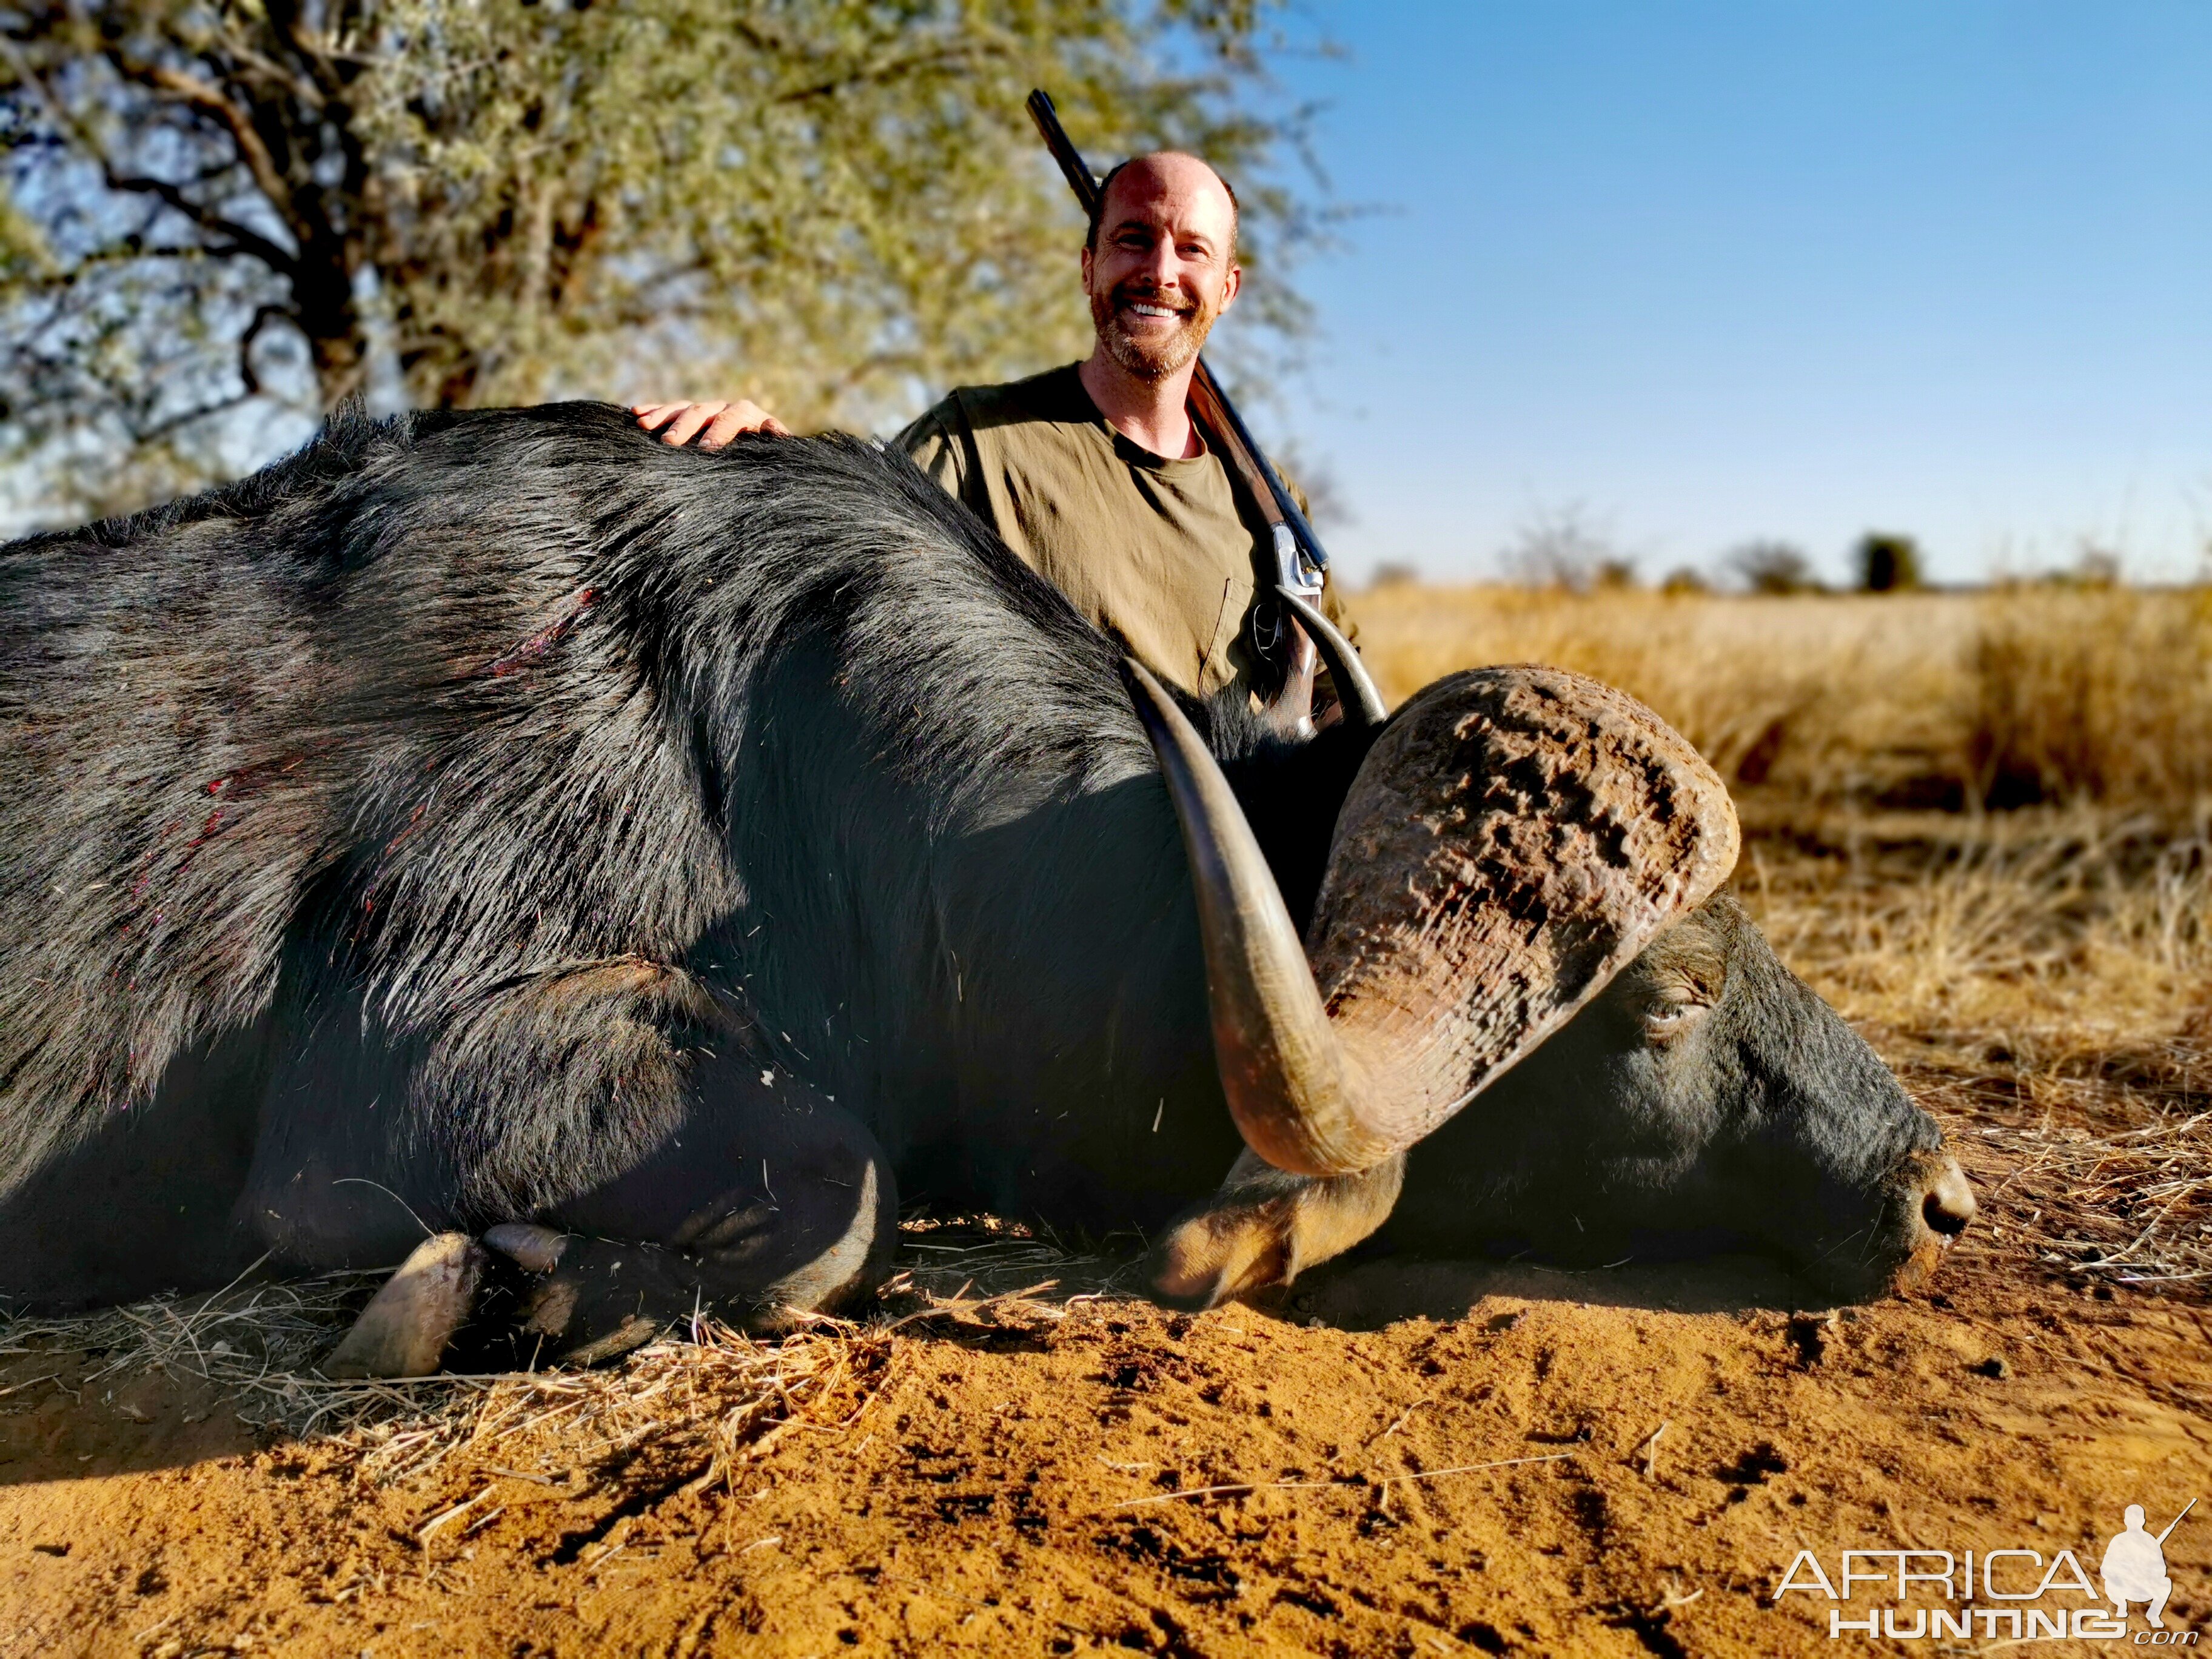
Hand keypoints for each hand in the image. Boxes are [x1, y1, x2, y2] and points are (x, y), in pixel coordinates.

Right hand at [633, 398, 788, 447]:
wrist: (761, 460)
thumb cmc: (767, 463)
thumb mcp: (777, 455)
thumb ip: (776, 442)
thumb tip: (771, 427)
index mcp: (748, 417)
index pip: (734, 417)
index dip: (720, 431)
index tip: (705, 450)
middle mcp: (725, 409)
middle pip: (703, 411)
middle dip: (685, 426)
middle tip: (669, 443)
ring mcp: (705, 412)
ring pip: (682, 409)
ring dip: (663, 416)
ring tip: (644, 426)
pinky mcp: (688, 417)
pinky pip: (669, 411)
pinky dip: (653, 411)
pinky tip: (635, 413)